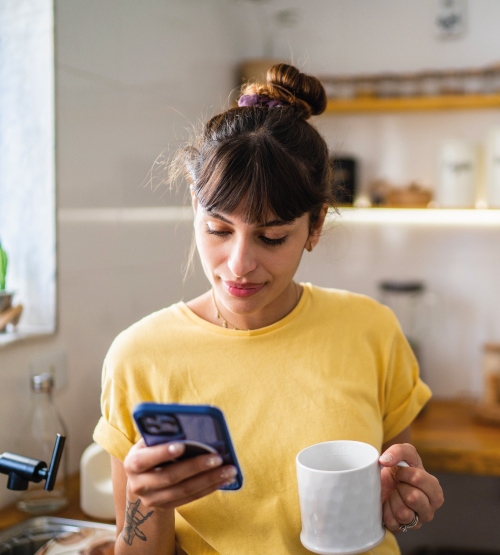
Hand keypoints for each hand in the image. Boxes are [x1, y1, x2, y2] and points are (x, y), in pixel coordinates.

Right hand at [123, 439, 237, 509]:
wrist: (141, 481)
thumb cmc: (150, 451)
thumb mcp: (148, 442)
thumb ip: (162, 436)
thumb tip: (186, 426)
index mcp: (132, 463)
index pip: (146, 459)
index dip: (162, 452)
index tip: (182, 445)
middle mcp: (139, 485)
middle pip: (170, 477)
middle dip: (196, 466)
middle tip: (218, 457)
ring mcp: (152, 499)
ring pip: (184, 490)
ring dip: (209, 480)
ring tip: (229, 470)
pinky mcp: (166, 507)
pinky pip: (191, 498)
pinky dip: (209, 488)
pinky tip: (224, 479)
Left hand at [379, 443, 443, 532]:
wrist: (382, 481)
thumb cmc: (398, 468)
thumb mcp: (404, 453)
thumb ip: (398, 450)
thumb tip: (385, 460)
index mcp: (435, 492)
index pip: (418, 479)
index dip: (405, 472)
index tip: (401, 472)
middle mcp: (429, 510)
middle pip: (413, 497)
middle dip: (400, 486)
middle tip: (399, 485)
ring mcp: (416, 522)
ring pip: (403, 513)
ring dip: (393, 499)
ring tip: (394, 494)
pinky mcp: (401, 530)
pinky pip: (392, 522)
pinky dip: (386, 510)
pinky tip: (388, 505)